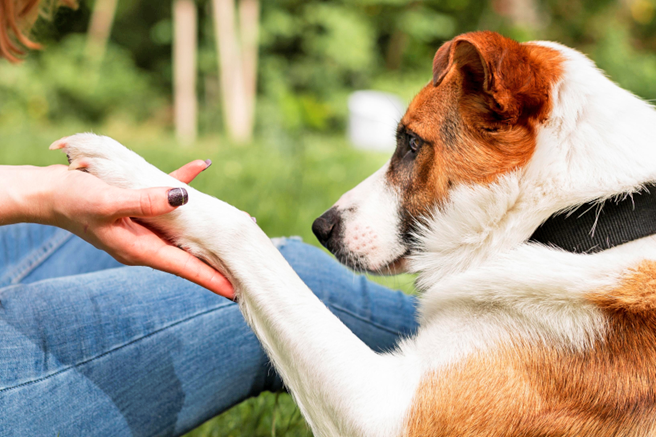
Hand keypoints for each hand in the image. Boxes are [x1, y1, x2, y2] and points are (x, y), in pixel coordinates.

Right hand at [38, 160, 234, 298]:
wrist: (45, 191)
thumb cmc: (71, 200)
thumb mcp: (108, 202)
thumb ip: (145, 201)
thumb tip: (183, 197)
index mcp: (139, 249)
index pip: (184, 268)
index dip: (210, 278)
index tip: (234, 290)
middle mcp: (145, 241)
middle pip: (189, 252)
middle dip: (216, 255)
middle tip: (246, 257)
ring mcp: (143, 226)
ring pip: (183, 225)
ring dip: (208, 221)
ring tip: (237, 219)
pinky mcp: (138, 206)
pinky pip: (166, 196)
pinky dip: (182, 184)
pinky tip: (199, 167)